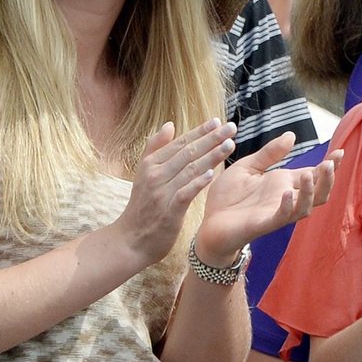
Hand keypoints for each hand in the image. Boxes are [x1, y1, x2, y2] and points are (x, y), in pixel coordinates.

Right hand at [115, 119, 235, 266]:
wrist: (130, 240)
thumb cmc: (141, 208)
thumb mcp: (143, 174)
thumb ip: (155, 149)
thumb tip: (169, 125)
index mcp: (151, 164)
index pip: (180, 143)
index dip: (200, 131)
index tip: (218, 121)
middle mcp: (155, 175)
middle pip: (187, 152)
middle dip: (211, 138)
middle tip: (231, 127)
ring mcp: (161, 193)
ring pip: (189, 169)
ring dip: (211, 156)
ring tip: (229, 144)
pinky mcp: (168, 212)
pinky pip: (185, 193)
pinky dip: (198, 183)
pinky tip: (213, 174)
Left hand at [196, 134, 342, 263]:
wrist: (209, 223)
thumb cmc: (228, 197)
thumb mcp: (248, 167)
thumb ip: (270, 153)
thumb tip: (292, 135)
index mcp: (283, 183)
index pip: (313, 174)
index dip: (329, 165)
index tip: (340, 152)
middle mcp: (285, 198)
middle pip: (318, 193)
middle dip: (327, 179)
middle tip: (330, 164)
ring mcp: (276, 212)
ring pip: (305, 206)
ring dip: (311, 192)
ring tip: (311, 175)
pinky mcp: (263, 224)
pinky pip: (282, 217)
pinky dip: (287, 206)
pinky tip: (287, 194)